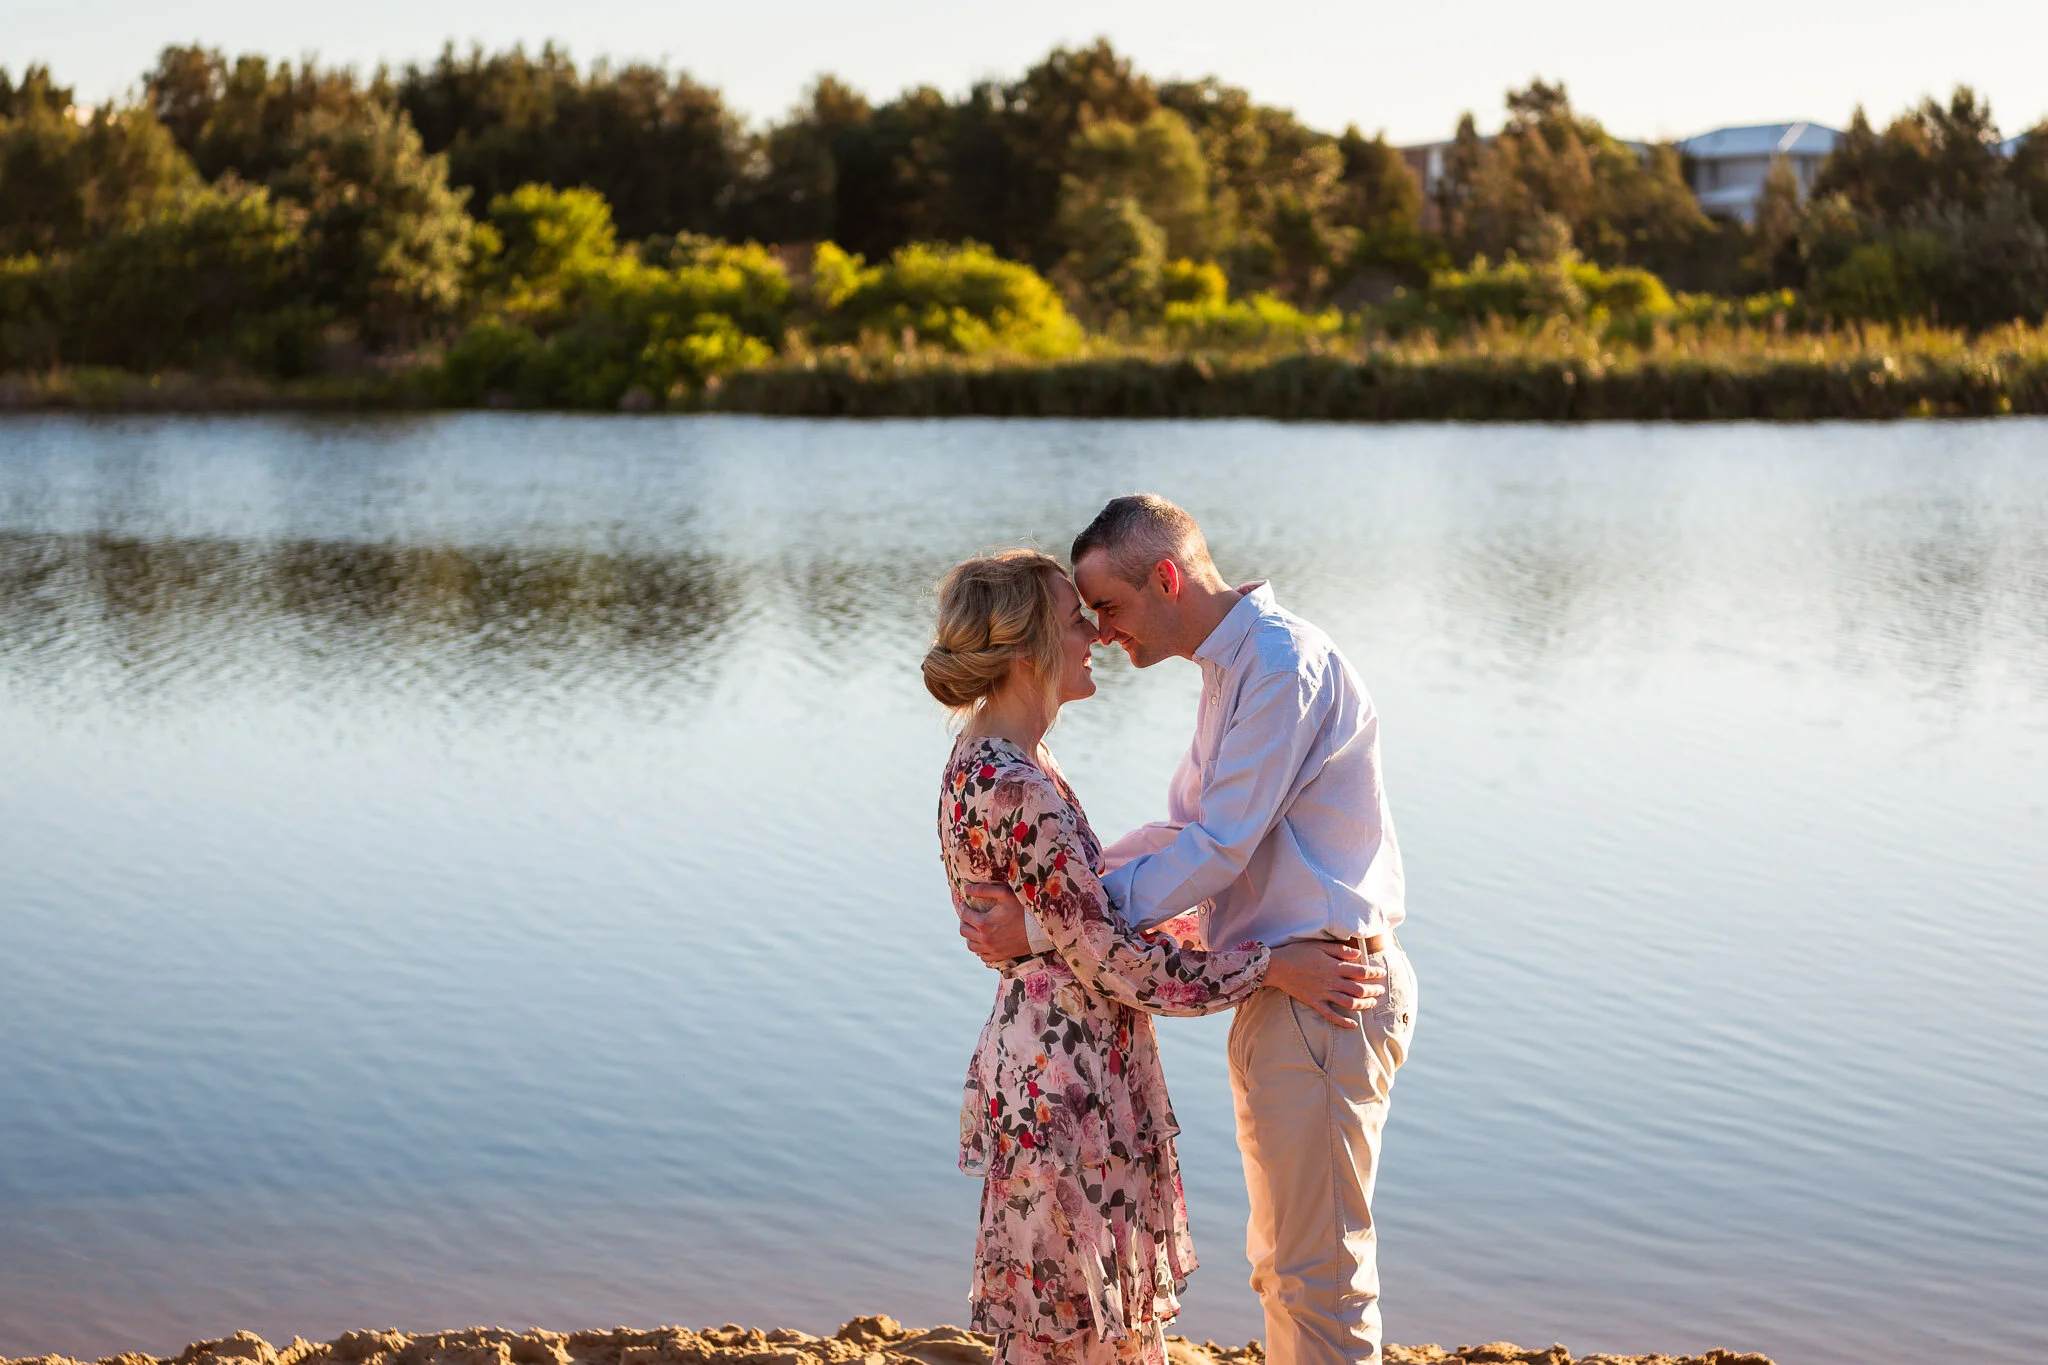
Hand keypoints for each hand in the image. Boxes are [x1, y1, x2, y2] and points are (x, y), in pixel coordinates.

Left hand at [957, 882, 1032, 964]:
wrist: (1040, 930)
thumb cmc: (1023, 909)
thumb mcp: (1005, 894)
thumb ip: (984, 890)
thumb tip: (966, 888)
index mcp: (984, 924)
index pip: (964, 915)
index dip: (962, 907)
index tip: (964, 903)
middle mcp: (985, 939)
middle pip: (964, 932)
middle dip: (964, 921)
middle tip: (968, 915)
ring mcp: (992, 950)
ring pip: (971, 946)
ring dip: (970, 936)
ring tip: (975, 928)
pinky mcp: (999, 956)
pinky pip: (982, 956)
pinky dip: (980, 948)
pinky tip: (984, 940)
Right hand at [1265, 941, 1385, 1028]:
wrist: (1278, 967)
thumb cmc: (1298, 953)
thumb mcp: (1319, 946)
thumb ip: (1340, 950)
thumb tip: (1357, 954)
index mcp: (1334, 966)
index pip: (1361, 972)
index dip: (1374, 973)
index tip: (1381, 973)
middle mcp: (1332, 982)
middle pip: (1359, 989)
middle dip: (1373, 990)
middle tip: (1381, 990)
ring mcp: (1323, 993)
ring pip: (1349, 1003)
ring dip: (1364, 1005)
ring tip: (1372, 1003)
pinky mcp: (1314, 1002)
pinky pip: (1331, 1015)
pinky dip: (1343, 1021)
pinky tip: (1353, 1025)